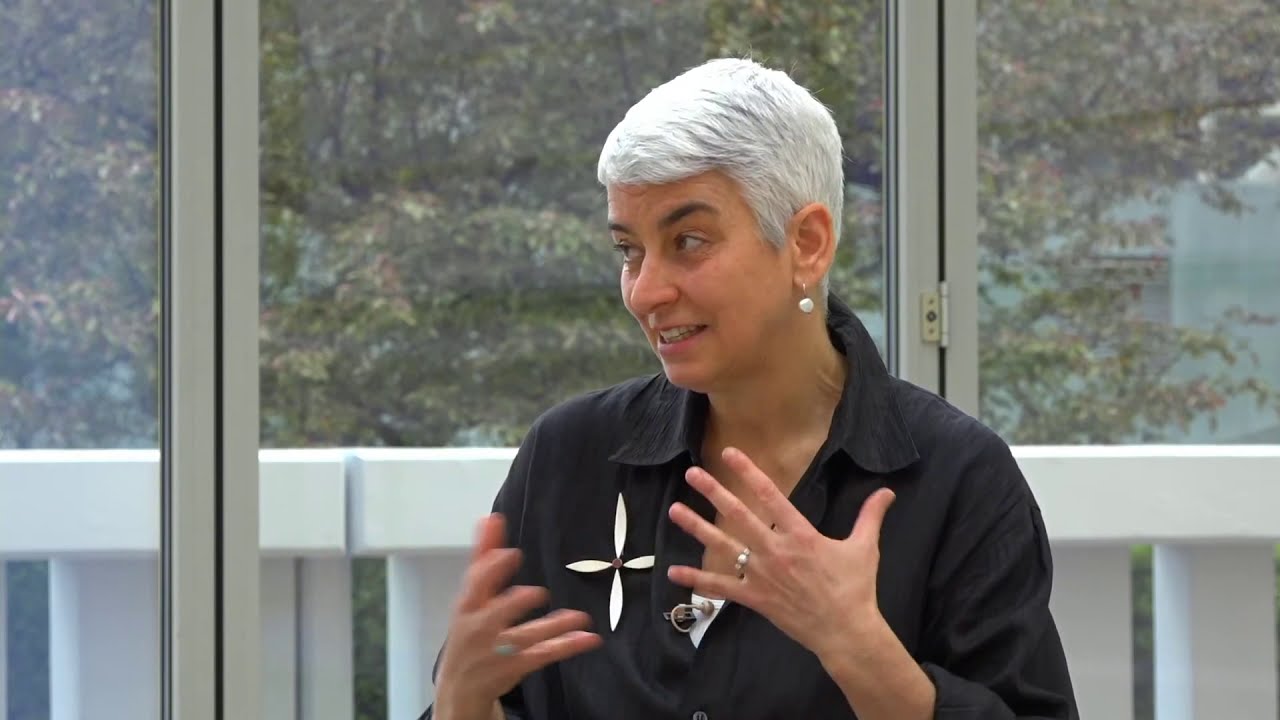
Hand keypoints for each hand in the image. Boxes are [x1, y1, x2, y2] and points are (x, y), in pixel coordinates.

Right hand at [434, 514, 601, 717]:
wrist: (459, 688)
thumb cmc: (468, 631)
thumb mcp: (471, 596)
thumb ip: (483, 557)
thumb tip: (490, 517)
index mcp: (467, 605)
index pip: (476, 585)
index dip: (492, 570)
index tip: (511, 554)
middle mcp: (479, 628)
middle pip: (495, 615)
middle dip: (514, 605)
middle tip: (537, 593)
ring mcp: (498, 650)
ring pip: (527, 637)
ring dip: (553, 627)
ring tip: (580, 617)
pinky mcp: (515, 667)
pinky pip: (544, 655)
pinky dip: (567, 646)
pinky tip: (589, 638)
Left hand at [665, 447, 895, 663]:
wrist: (846, 632)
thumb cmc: (855, 589)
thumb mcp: (864, 547)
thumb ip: (870, 516)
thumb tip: (887, 491)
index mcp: (801, 535)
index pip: (771, 496)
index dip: (749, 472)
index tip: (730, 453)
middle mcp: (776, 551)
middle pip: (739, 516)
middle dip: (714, 492)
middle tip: (692, 474)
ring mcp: (762, 575)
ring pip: (724, 547)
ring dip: (698, 527)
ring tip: (674, 510)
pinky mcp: (755, 598)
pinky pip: (722, 587)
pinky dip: (698, 580)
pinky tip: (674, 571)